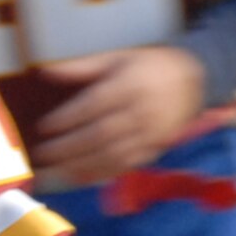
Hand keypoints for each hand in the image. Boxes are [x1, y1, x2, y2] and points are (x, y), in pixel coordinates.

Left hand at [33, 46, 206, 184]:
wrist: (193, 81)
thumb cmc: (148, 68)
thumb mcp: (117, 58)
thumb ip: (81, 67)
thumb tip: (45, 72)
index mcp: (129, 85)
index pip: (93, 105)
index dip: (67, 118)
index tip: (44, 127)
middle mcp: (140, 112)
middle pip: (100, 135)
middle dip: (68, 148)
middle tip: (42, 155)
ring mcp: (149, 134)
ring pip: (112, 155)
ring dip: (80, 166)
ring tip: (54, 171)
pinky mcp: (153, 150)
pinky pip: (125, 166)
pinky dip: (100, 174)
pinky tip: (78, 178)